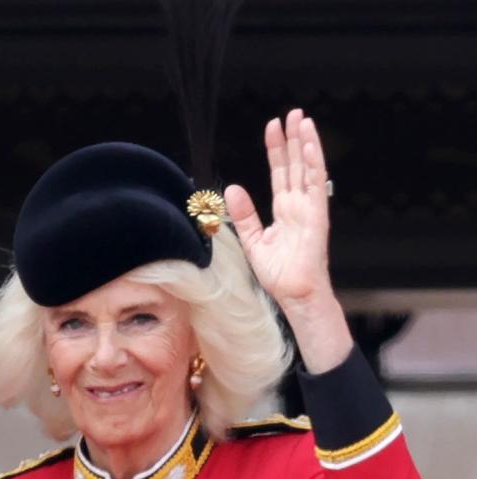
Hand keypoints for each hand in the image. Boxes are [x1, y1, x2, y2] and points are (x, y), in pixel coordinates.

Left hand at [226, 108, 351, 372]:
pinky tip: (309, 145)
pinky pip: (317, 186)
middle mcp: (300, 205)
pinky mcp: (317, 217)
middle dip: (293, 138)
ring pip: (309, 169)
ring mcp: (310, 209)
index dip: (276, 149)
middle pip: (296, 164)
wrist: (293, 294)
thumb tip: (231, 189)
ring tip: (303, 119)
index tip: (272, 127)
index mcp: (285, 209)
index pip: (281, 172)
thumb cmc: (279, 273)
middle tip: (292, 112)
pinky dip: (313, 164)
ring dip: (306, 143)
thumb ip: (243, 214)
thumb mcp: (252, 239)